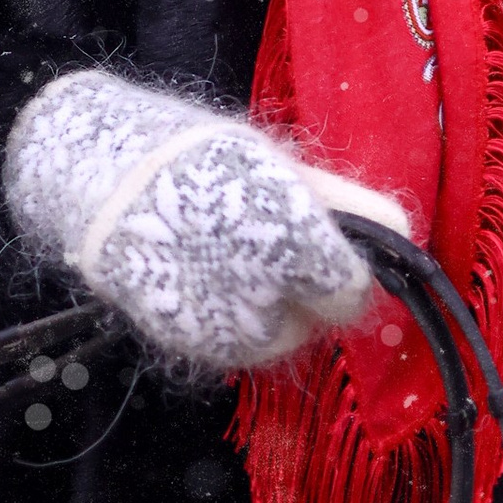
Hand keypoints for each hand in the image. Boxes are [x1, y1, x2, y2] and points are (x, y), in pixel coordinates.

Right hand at [3, 67, 406, 377]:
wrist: (97, 180)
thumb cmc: (194, 154)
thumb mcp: (274, 162)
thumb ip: (342, 205)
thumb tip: (404, 234)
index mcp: (296, 242)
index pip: (354, 290)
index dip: (346, 265)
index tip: (325, 242)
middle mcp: (267, 298)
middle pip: (319, 318)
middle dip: (308, 287)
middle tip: (269, 241)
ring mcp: (225, 331)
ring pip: (278, 337)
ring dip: (272, 308)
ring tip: (231, 256)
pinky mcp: (193, 347)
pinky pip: (235, 345)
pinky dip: (232, 320)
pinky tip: (205, 276)